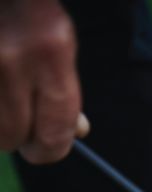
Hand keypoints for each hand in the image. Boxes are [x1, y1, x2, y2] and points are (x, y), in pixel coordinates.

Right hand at [0, 0, 88, 163]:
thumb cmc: (32, 11)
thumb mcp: (60, 40)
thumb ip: (67, 89)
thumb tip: (77, 132)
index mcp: (51, 52)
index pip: (53, 135)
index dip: (51, 151)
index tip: (46, 149)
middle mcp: (12, 57)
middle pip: (13, 136)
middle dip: (18, 134)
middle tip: (21, 118)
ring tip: (4, 91)